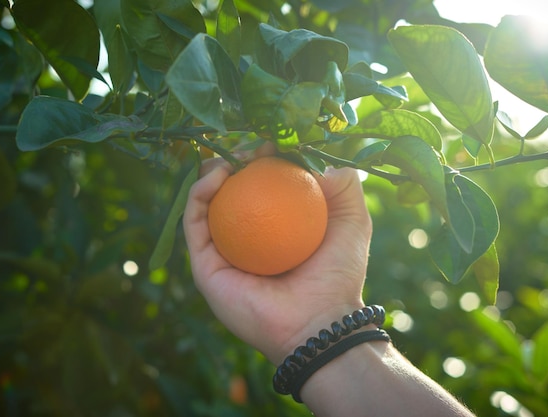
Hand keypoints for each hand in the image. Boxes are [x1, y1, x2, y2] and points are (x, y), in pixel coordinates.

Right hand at [183, 155, 372, 363]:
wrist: (318, 322)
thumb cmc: (337, 273)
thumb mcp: (352, 219)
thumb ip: (344, 184)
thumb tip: (317, 158)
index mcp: (276, 229)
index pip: (263, 184)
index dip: (263, 158)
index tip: (272, 142)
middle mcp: (247, 239)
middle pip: (231, 190)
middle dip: (235, 161)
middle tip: (250, 148)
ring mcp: (224, 253)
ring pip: (206, 203)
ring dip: (212, 171)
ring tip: (231, 157)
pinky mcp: (205, 266)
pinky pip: (194, 223)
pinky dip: (200, 194)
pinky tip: (218, 175)